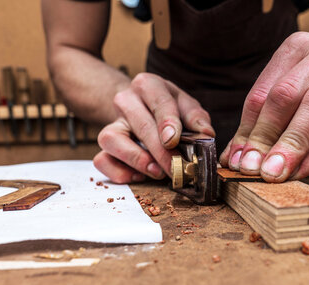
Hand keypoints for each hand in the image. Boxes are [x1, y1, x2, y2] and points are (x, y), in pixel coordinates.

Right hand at [93, 73, 214, 182]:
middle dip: (159, 151)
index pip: (158, 101)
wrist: (143, 108)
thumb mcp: (186, 106)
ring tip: (156, 172)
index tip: (174, 140)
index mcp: (148, 85)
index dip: (167, 122)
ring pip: (111, 139)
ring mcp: (113, 122)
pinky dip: (119, 171)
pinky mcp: (106, 144)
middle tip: (176, 167)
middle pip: (140, 125)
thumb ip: (197, 118)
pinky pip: (102, 160)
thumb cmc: (169, 109)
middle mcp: (126, 100)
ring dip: (135, 159)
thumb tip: (206, 134)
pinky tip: (139, 176)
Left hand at [220, 30, 308, 181]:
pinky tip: (302, 170)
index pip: (265, 91)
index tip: (236, 159)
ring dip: (292, 145)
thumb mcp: (295, 93)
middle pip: (288, 94)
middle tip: (252, 168)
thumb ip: (265, 122)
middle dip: (266, 135)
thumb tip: (236, 157)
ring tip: (275, 172)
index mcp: (299, 45)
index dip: (247, 128)